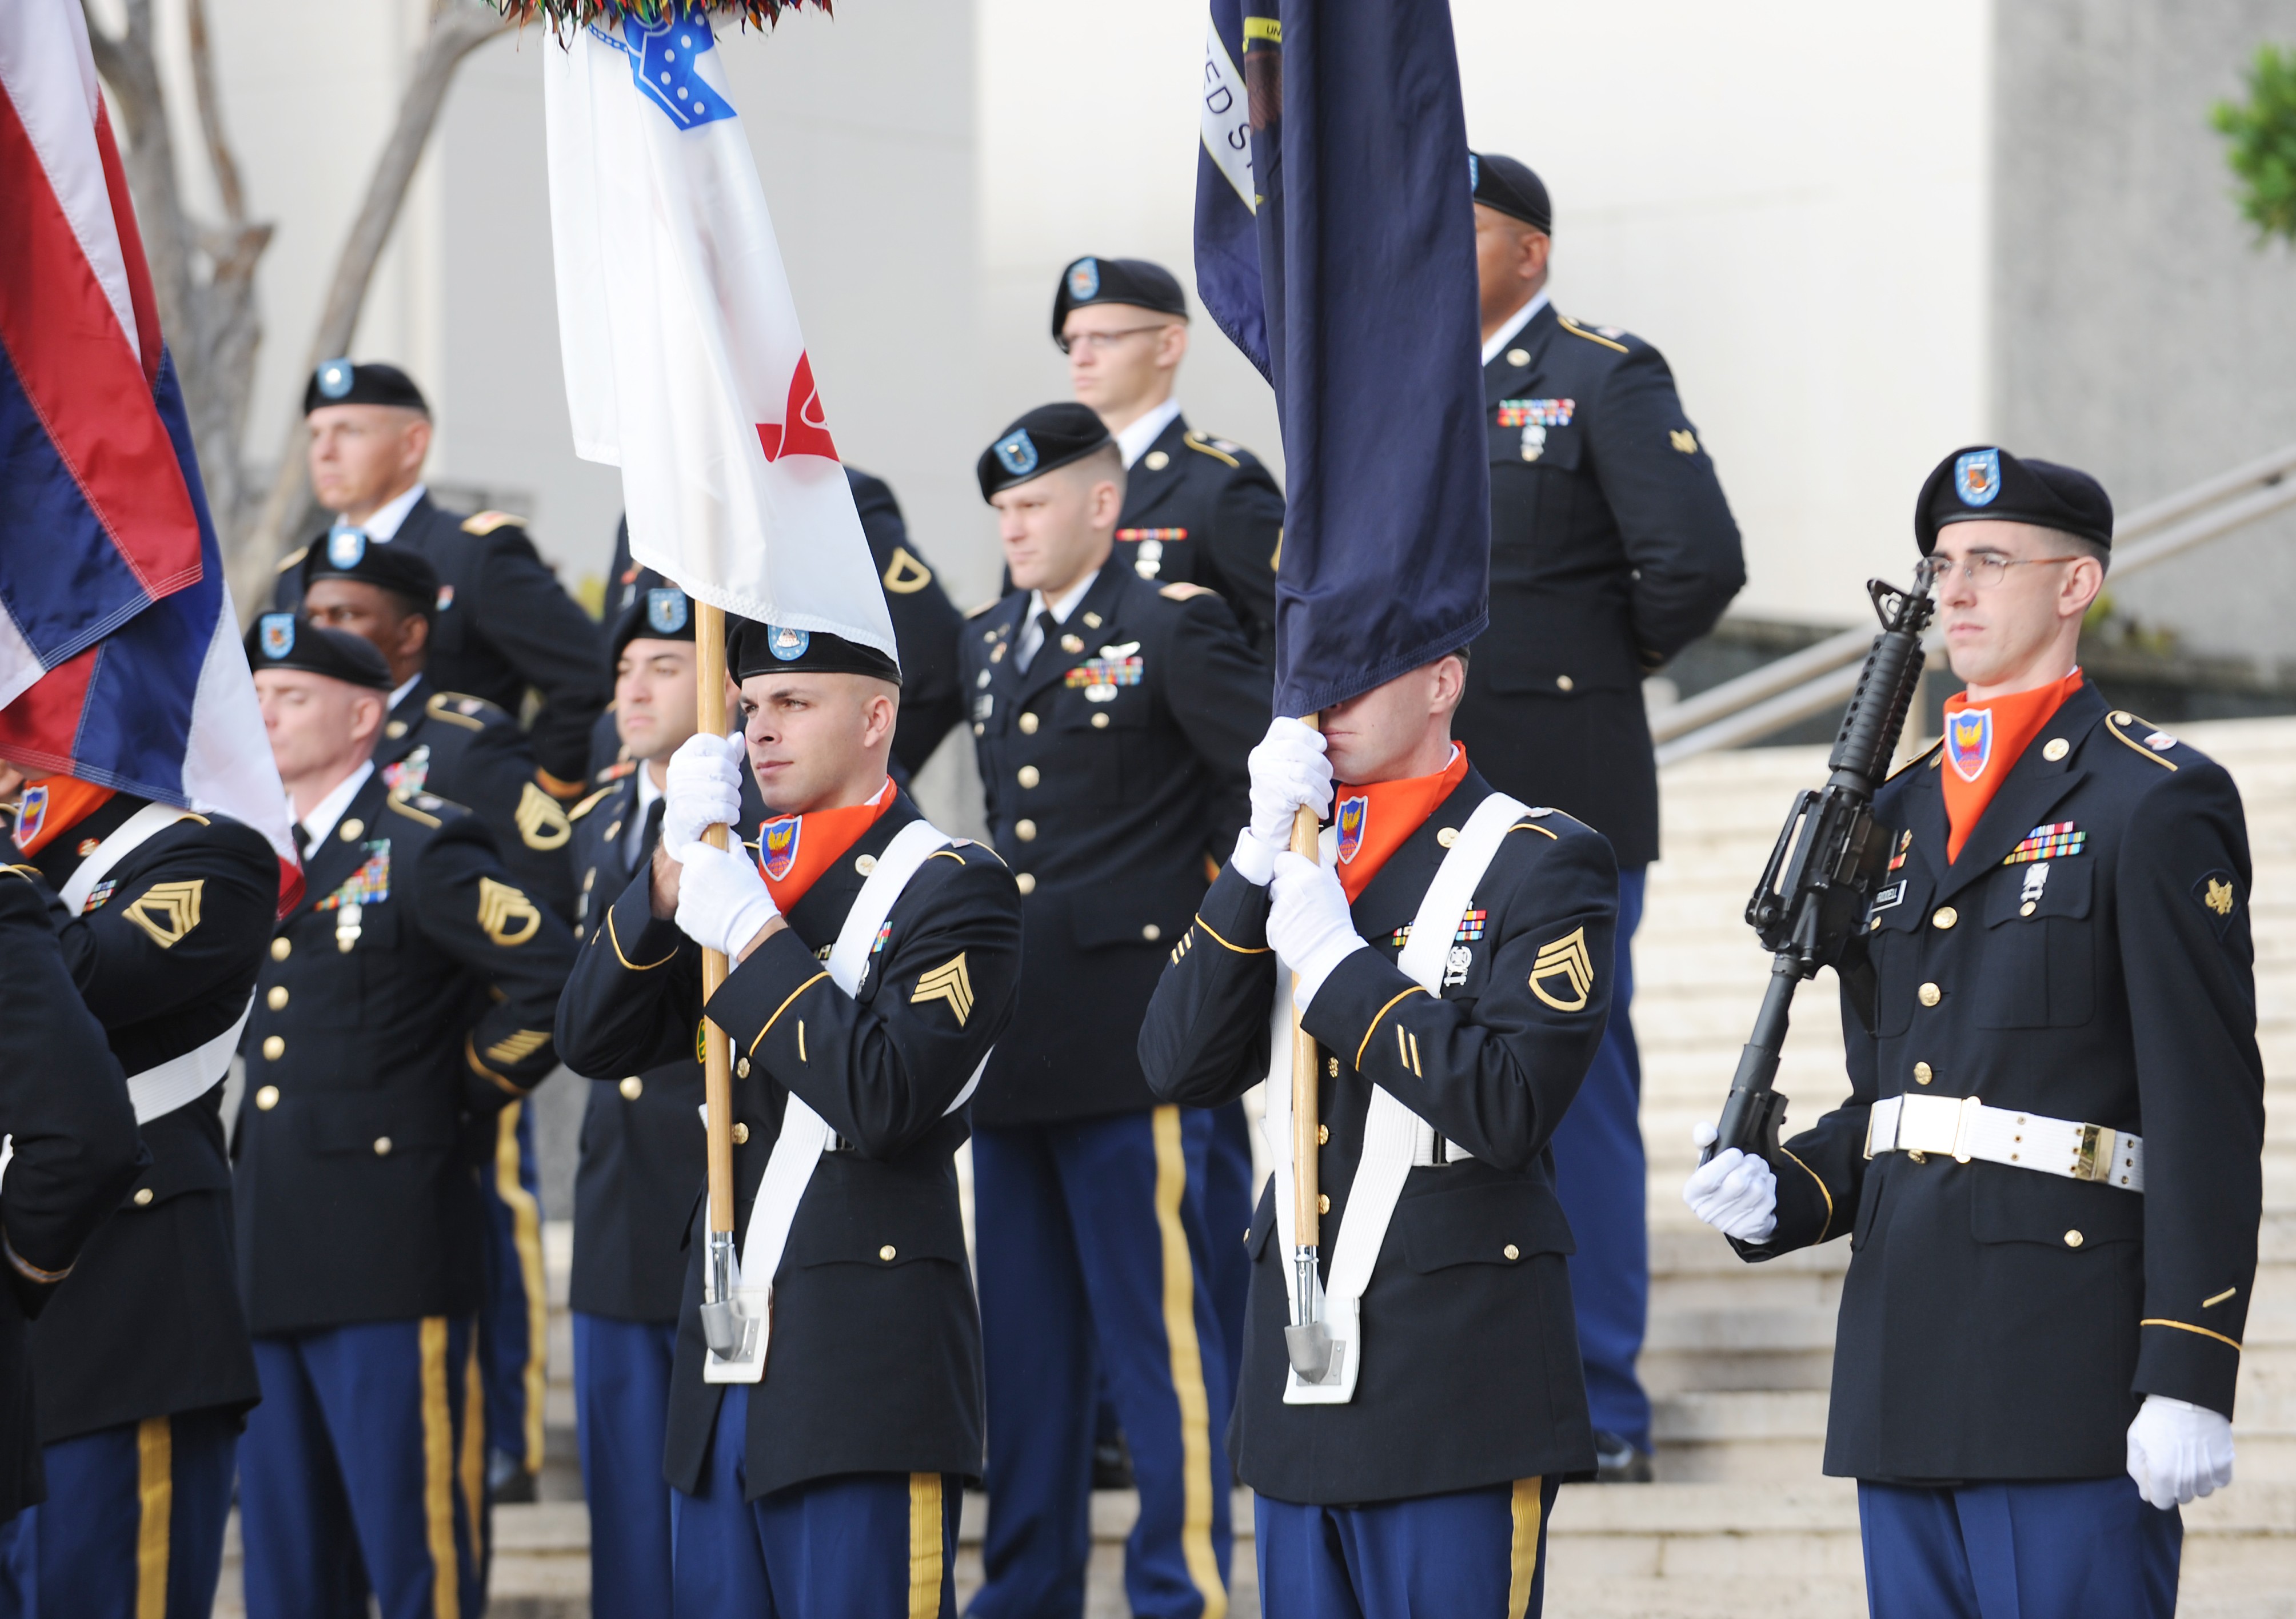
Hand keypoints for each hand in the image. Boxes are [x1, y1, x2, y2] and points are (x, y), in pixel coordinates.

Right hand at [663, 731, 744, 855]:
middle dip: (735, 779)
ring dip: (735, 800)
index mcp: (682, 756)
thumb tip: (738, 737)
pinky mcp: (688, 814)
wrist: (683, 830)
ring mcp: (680, 793)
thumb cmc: (702, 795)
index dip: (726, 751)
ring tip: (729, 804)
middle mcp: (678, 772)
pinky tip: (728, 817)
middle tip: (732, 789)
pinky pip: (723, 809)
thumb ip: (726, 754)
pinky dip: (732, 815)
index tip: (730, 764)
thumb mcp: (711, 771)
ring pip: (725, 789)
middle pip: (721, 766)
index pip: (707, 740)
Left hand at [671, 837, 781, 960]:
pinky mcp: (682, 917)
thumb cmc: (751, 896)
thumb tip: (727, 835)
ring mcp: (684, 898)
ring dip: (698, 893)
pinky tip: (712, 913)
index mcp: (704, 859)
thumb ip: (733, 844)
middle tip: (719, 883)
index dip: (700, 854)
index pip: (690, 849)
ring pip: (687, 890)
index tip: (710, 861)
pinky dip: (696, 912)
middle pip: (688, 870)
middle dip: (700, 875)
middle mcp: (689, 876)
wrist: (749, 927)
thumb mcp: (746, 863)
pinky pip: (686, 910)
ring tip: (718, 901)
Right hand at [1232, 719, 1332, 885]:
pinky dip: (1319, 801)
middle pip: (1298, 748)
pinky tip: (1320, 808)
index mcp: (1265, 747)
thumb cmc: (1284, 794)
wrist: (1270, 828)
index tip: (1320, 746)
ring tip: (1325, 795)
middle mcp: (1261, 758)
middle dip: (1320, 763)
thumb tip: (1324, 739)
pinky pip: (1306, 792)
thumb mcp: (1286, 766)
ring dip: (1322, 785)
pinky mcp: (1276, 796)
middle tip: (1327, 776)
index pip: (1284, 726)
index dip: (1307, 734)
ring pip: (1304, 771)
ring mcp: (1266, 776)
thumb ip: (1299, 750)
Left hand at [1266, 851, 1364, 1006]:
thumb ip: (1321, 863)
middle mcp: (1292, 889)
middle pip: (1276, 880)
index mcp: (1309, 876)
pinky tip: (1294, 927)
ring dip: (1282, 906)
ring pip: (1274, 899)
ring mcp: (1280, 908)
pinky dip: (1280, 922)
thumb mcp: (1333, 886)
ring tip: (1299, 917)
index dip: (1285, 866)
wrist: (1330, 953)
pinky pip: (1271, 918)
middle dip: (1285, 887)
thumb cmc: (1334, 922)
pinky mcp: (1272, 925)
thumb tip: (1312, 846)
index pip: (1281, 859)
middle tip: (1299, 899)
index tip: (1292, 874)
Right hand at [1683, 1122, 1777, 1241]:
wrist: (1735, 1207)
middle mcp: (1705, 1212)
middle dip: (1750, 1165)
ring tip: (1759, 1169)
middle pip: (1737, 1183)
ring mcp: (1727, 1224)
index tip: (1737, 1153)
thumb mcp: (1710, 1156)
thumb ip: (1705, 1138)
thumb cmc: (1720, 1176)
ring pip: (1756, 1191)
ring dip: (1762, 1174)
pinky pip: (1768, 1201)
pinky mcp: (1748, 1229)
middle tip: (1753, 1159)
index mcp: (1692, 1194)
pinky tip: (1764, 1183)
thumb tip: (1708, 1133)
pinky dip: (1770, 1187)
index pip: (1706, 1178)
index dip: (1725, 1162)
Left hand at [2127, 1394, 2234, 1509]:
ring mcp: (2207, 1473)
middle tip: (2172, 1461)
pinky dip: (2213, 1474)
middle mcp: (2187, 1480)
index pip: (2160, 1502)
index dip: (2156, 1489)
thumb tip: (2146, 1494)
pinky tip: (2204, 1456)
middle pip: (2181, 1498)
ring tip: (2188, 1457)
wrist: (2187, 1397)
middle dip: (2174, 1485)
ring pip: (2201, 1492)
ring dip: (2194, 1481)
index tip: (2156, 1474)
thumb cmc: (2157, 1417)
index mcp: (2162, 1475)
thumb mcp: (2135, 1440)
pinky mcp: (2224, 1465)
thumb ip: (2137, 1470)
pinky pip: (2219, 1482)